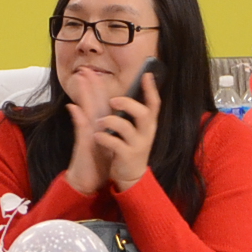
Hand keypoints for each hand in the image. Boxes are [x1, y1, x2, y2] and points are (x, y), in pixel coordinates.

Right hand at [63, 66, 114, 194]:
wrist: (86, 182)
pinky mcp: (84, 144)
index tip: (98, 73)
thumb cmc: (97, 163)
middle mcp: (92, 127)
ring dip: (82, 94)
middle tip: (85, 68)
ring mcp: (86, 134)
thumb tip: (100, 115)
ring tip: (80, 78)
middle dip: (89, 85)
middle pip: (90, 102)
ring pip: (85, 110)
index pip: (100, 104)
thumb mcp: (104, 143)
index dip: (99, 88)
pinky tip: (73, 106)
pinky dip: (78, 118)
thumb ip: (102, 128)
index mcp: (99, 126)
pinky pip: (81, 129)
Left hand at [93, 72, 160, 189]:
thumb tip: (125, 93)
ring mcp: (137, 145)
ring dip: (110, 120)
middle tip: (113, 99)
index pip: (155, 104)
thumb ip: (132, 113)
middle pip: (143, 113)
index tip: (146, 74)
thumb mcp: (136, 130)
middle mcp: (146, 133)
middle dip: (128, 103)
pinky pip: (115, 143)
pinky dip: (104, 137)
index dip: (151, 89)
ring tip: (99, 122)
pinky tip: (96, 136)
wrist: (131, 176)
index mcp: (148, 124)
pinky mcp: (127, 156)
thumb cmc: (131, 147)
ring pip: (126, 127)